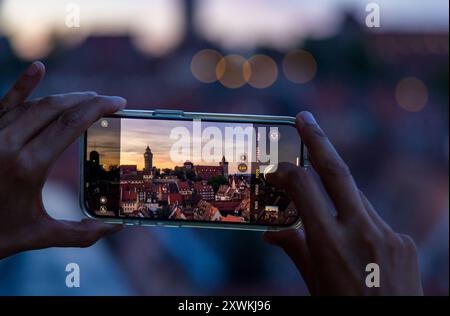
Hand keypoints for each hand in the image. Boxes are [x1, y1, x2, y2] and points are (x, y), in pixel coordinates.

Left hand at [0, 62, 124, 258]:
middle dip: (87, 100)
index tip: (118, 104)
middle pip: (55, 108)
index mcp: (27, 166)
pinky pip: (4, 102)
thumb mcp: (38, 235)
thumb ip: (80, 233)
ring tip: (88, 98)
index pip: (70, 124)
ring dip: (65, 98)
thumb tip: (115, 227)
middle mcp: (8, 144)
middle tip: (110, 101)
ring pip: (34, 104)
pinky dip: (22, 85)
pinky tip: (38, 68)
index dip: (98, 109)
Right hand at [264, 111, 422, 295]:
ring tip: (322, 200)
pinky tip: (352, 238)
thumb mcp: (314, 284)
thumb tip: (272, 233)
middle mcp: (361, 232)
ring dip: (336, 191)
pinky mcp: (405, 241)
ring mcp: (388, 234)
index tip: (275, 170)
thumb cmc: (343, 310)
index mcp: (330, 245)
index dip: (286, 172)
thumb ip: (295, 250)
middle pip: (338, 172)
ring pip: (355, 196)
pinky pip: (373, 218)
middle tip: (304, 118)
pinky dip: (356, 219)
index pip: (303, 188)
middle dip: (319, 140)